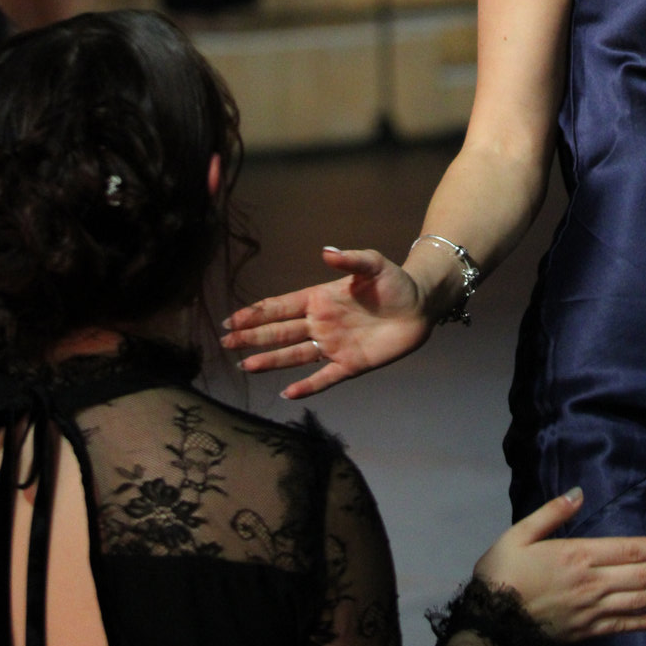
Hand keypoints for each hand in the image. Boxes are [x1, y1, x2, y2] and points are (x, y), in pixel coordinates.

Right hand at [221, 247, 430, 398]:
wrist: (420, 307)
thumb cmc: (395, 283)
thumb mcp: (374, 265)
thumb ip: (350, 259)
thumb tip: (326, 251)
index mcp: (320, 299)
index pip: (281, 307)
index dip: (256, 313)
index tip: (231, 319)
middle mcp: (320, 324)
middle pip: (280, 332)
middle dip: (252, 337)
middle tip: (226, 343)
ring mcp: (333, 346)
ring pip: (293, 356)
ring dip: (269, 361)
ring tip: (244, 366)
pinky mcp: (350, 365)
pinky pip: (323, 378)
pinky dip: (306, 386)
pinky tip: (287, 393)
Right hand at [473, 489, 645, 640]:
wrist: (488, 621)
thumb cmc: (503, 571)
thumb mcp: (520, 533)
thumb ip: (552, 513)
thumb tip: (578, 493)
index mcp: (577, 556)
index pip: (629, 550)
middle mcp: (591, 584)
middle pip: (642, 576)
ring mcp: (590, 611)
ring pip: (639, 602)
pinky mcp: (585, 632)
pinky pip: (622, 626)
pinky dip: (645, 622)